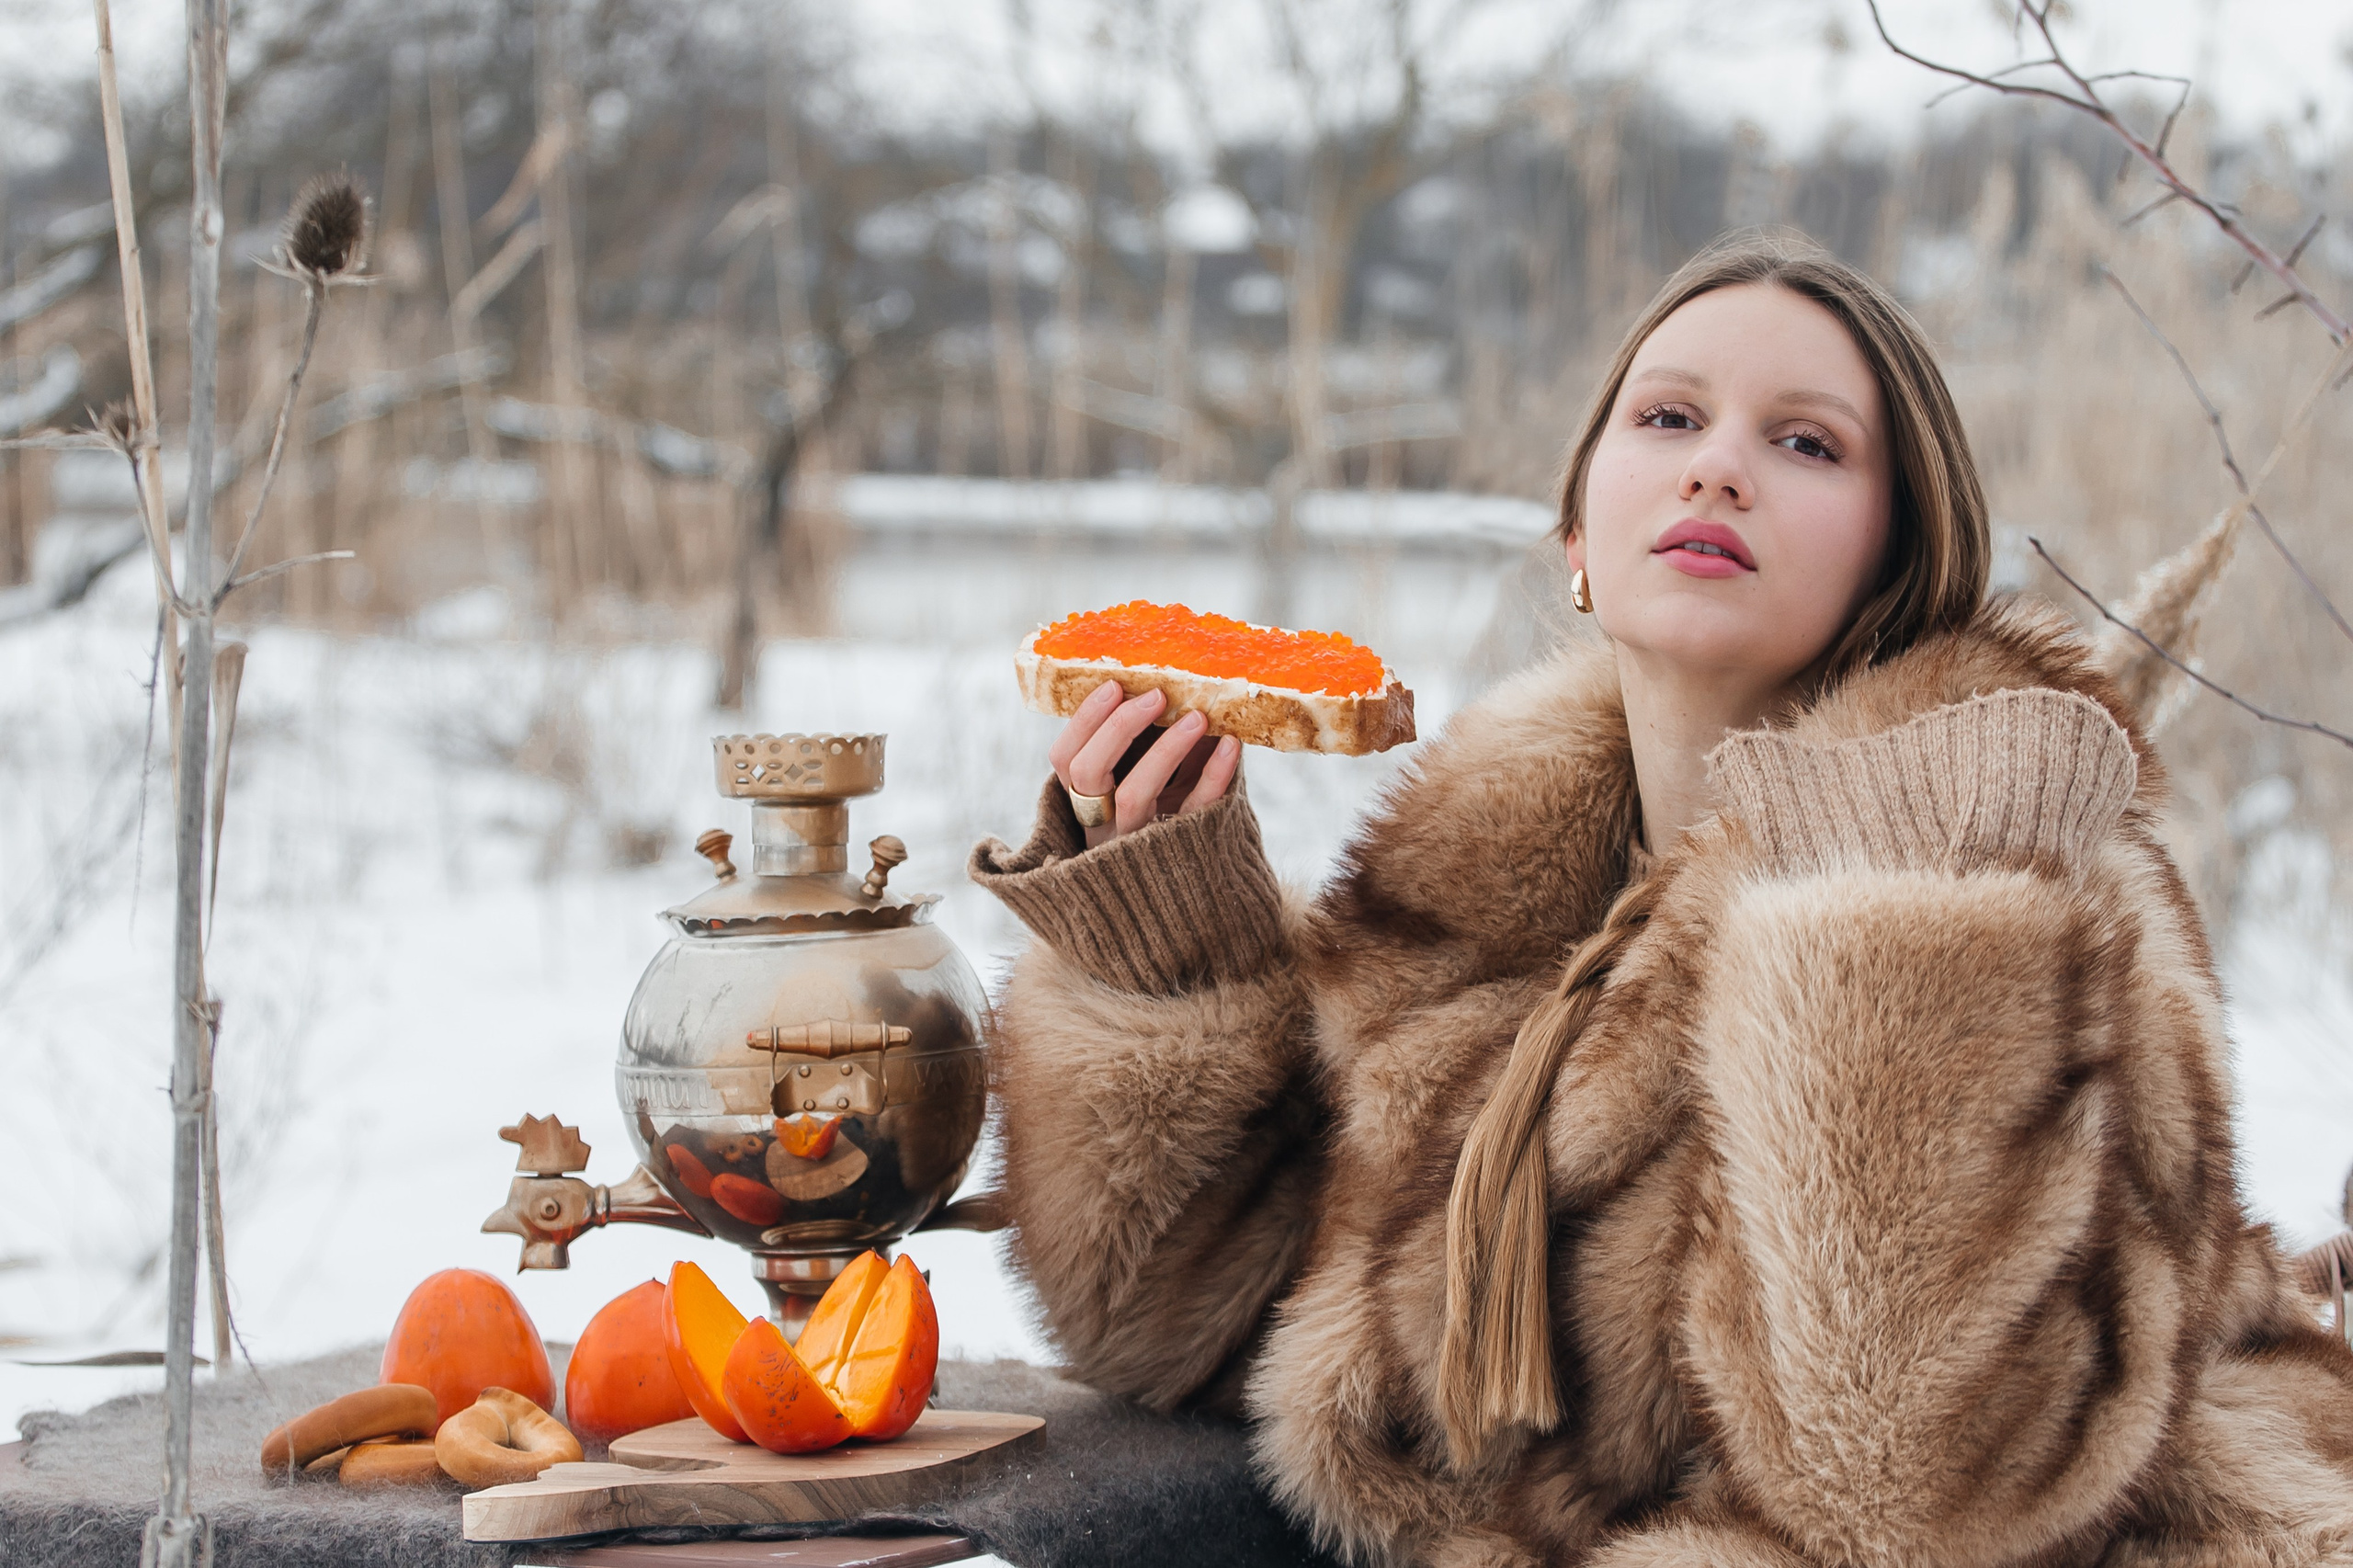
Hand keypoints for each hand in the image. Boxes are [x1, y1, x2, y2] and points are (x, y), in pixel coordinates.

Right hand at [1049, 680, 1241, 847]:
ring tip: (1199, 716)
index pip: (1065, 758)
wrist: (1207, 886)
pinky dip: (1213, 775)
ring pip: (1132, 795)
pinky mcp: (1180, 851)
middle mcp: (1102, 824)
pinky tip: (1232, 745)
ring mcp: (1137, 841)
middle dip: (1118, 727)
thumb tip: (1178, 685)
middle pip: (1087, 772)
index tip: (1115, 684)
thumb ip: (1153, 743)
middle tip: (1158, 695)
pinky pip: (1192, 811)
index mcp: (1087, 801)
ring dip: (1165, 748)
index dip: (1084, 721)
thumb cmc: (1175, 813)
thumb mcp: (1155, 779)